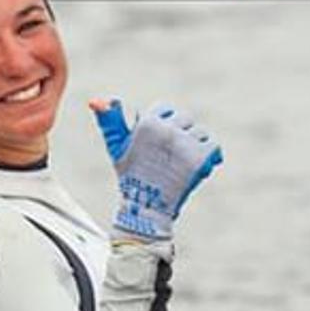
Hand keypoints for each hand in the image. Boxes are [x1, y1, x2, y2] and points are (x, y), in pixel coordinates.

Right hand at [92, 100, 221, 240]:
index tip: (157, 146)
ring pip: (200, 133)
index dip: (163, 126)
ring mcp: (184, 144)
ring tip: (181, 165)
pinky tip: (197, 168)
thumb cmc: (130, 176)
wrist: (145, 209)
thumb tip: (96, 101)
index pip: (165, 108)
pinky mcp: (199, 158)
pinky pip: (213, 147)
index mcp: (148, 122)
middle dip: (180, 135)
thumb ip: (110, 121)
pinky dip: (210, 156)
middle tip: (169, 158)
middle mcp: (167, 130)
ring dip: (195, 146)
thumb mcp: (116, 147)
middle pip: (185, 119)